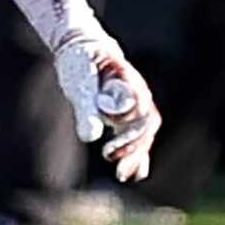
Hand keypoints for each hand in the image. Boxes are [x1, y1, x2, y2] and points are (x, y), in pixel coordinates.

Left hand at [52, 36, 161, 183]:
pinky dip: (137, 154)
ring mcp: (135, 104)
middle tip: (114, 166)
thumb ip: (86, 108)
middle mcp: (138, 95)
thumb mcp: (79, 83)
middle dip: (132, 150)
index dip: (128, 137)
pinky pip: (137, 136)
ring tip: (122, 175)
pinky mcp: (126, 114)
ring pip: (143, 134)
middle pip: (145, 128)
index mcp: (131, 84)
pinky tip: (137, 174)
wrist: (83, 49)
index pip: (140, 116)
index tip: (108, 151)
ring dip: (135, 155)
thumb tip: (91, 138)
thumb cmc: (80, 62)